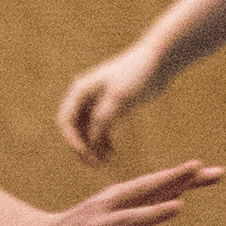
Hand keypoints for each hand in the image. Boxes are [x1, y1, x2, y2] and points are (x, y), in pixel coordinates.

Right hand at [9, 158, 225, 225]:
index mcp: (117, 201)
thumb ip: (145, 212)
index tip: (216, 170)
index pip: (156, 187)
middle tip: (199, 166)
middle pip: (144, 192)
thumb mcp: (115, 220)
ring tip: (178, 207)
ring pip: (126, 219)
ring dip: (152, 213)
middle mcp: (107, 210)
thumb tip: (177, 199)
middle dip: (172, 180)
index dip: (184, 178)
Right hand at [54, 47, 156, 164]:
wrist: (158, 61)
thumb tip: (90, 143)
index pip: (66, 120)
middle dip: (83, 146)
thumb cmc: (136, 75)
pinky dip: (103, 140)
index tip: (85, 153)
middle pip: (75, 128)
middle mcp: (85, 98)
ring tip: (105, 161)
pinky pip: (100, 127)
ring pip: (88, 130)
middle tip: (93, 164)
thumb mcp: (118, 99)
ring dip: (93, 146)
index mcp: (80, 92)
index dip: (72, 139)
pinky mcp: (111, 106)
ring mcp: (97, 102)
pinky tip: (111, 152)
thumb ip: (102, 120)